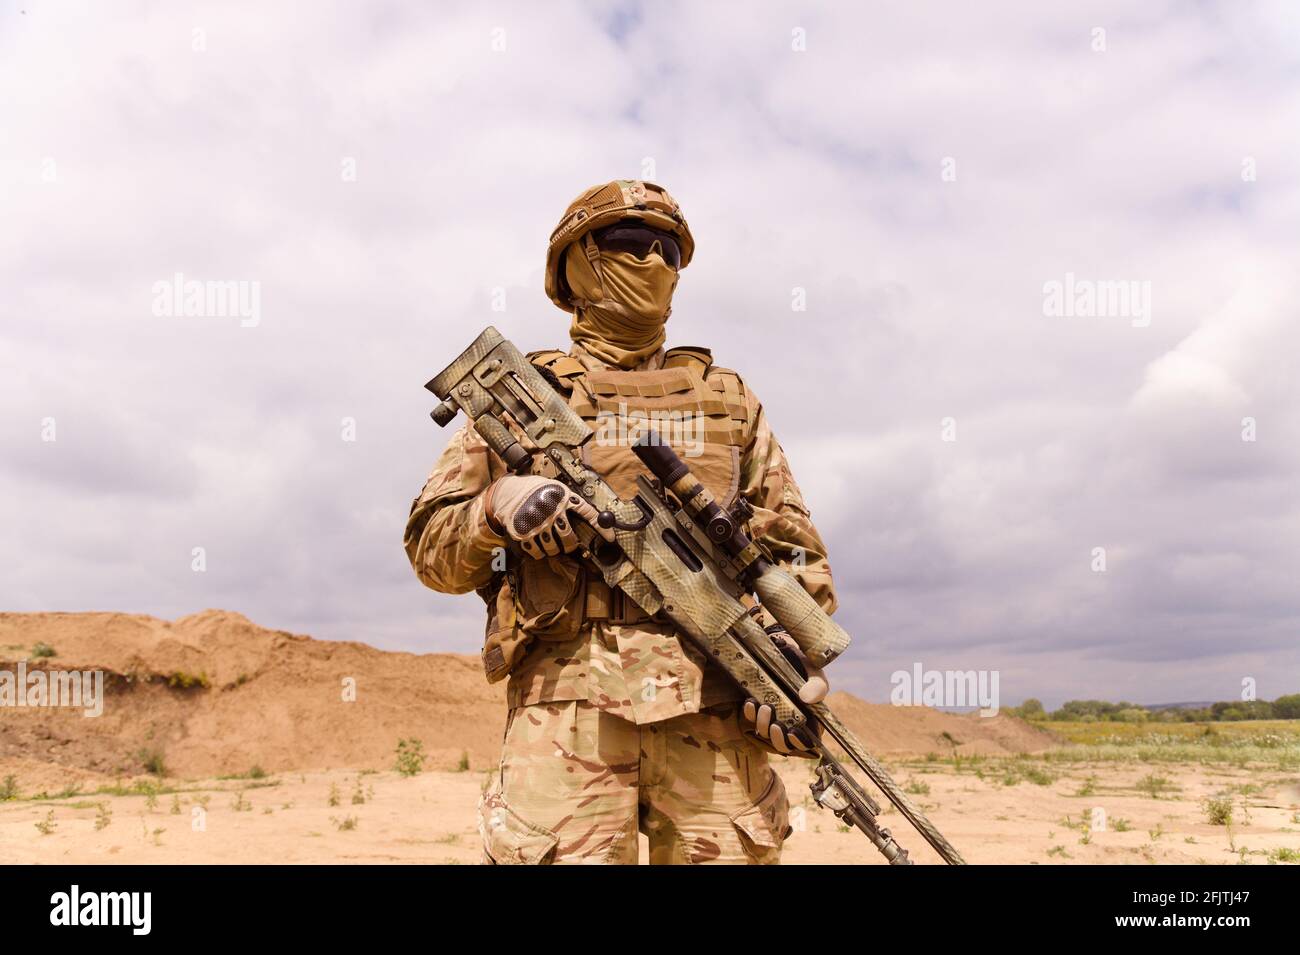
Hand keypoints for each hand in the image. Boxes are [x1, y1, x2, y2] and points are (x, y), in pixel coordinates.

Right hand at [484, 475, 610, 558]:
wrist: (507, 491)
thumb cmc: (536, 490)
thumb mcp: (556, 488)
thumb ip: (571, 501)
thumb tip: (595, 518)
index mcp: (563, 497)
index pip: (589, 513)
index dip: (602, 528)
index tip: (611, 539)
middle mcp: (552, 511)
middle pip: (569, 538)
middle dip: (571, 545)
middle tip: (569, 545)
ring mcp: (538, 523)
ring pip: (553, 549)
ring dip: (554, 550)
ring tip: (550, 543)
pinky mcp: (523, 533)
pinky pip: (537, 552)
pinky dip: (539, 553)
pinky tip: (538, 545)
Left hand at [741, 629, 828, 756]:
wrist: (786, 652)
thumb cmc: (806, 667)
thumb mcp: (815, 674)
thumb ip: (817, 686)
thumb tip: (807, 698)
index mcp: (810, 721)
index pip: (806, 743)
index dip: (799, 743)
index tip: (793, 733)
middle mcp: (790, 723)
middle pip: (782, 744)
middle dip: (777, 738)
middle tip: (776, 725)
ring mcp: (772, 717)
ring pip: (765, 733)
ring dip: (763, 725)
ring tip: (764, 708)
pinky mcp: (757, 708)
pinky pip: (751, 718)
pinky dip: (750, 713)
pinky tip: (751, 703)